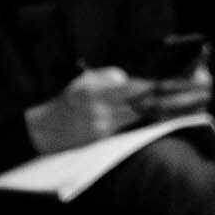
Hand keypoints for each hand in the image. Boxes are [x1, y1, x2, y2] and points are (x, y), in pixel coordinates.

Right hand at [27, 65, 164, 155]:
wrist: (45, 130)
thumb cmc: (67, 102)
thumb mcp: (83, 81)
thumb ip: (108, 76)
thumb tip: (130, 79)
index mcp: (94, 91)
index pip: (131, 88)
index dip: (150, 87)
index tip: (164, 85)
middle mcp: (99, 109)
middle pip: (138, 104)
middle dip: (153, 100)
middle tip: (169, 96)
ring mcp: (101, 125)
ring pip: (134, 116)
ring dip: (146, 111)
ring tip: (156, 105)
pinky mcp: (102, 138)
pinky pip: (124, 127)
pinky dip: (132, 120)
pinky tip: (139, 117)